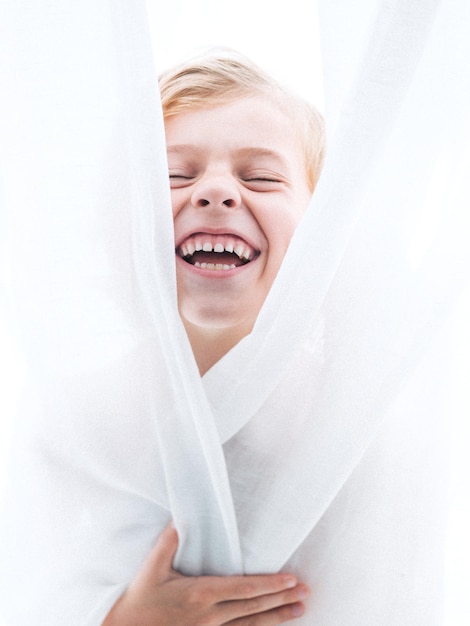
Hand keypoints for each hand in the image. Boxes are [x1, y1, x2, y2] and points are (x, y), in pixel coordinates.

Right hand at [103, 523, 309, 624]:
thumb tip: (181, 518)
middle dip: (282, 599)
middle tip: (306, 592)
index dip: (270, 584)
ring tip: (299, 611)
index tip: (291, 579)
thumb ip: (168, 542)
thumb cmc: (140, 599)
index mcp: (201, 594)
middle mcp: (210, 616)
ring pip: (251, 625)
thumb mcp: (152, 568)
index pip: (244, 589)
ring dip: (277, 618)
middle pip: (254, 608)